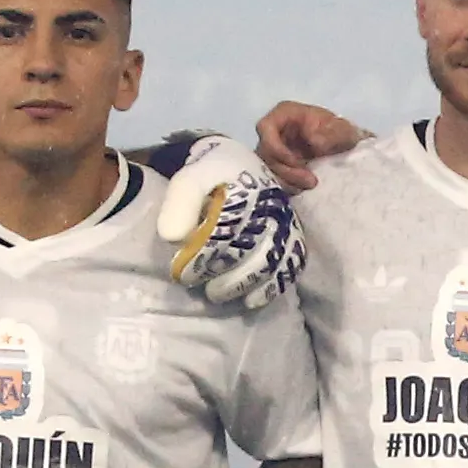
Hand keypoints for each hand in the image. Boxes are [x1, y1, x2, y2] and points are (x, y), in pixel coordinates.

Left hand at [155, 138, 303, 309]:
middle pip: (245, 251)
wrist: (241, 167)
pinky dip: (271, 287)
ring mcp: (286, 225)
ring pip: (267, 264)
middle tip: (193, 282)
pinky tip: (251, 300)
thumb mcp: (191, 177)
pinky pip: (290, 268)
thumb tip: (172, 238)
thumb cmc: (212, 175)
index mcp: (246, 189)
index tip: (181, 271)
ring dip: (239, 284)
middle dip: (216, 272)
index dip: (201, 256)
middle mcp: (271, 207)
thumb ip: (180, 202)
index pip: (223, 231)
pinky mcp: (294, 240)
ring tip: (215, 293)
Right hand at [253, 101, 366, 191]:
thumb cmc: (341, 133)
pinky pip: (273, 177)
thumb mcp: (343, 131)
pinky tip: (303, 189)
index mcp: (284, 113)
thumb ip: (331, 134)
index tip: (297, 162)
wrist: (344, 149)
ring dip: (287, 180)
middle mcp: (274, 130)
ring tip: (310, 185)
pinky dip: (287, 185)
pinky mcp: (277, 165)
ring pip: (267, 167)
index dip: (275, 147)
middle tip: (309, 181)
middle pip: (265, 152)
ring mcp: (274, 149)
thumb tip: (314, 141)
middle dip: (286, 169)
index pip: (265, 127)